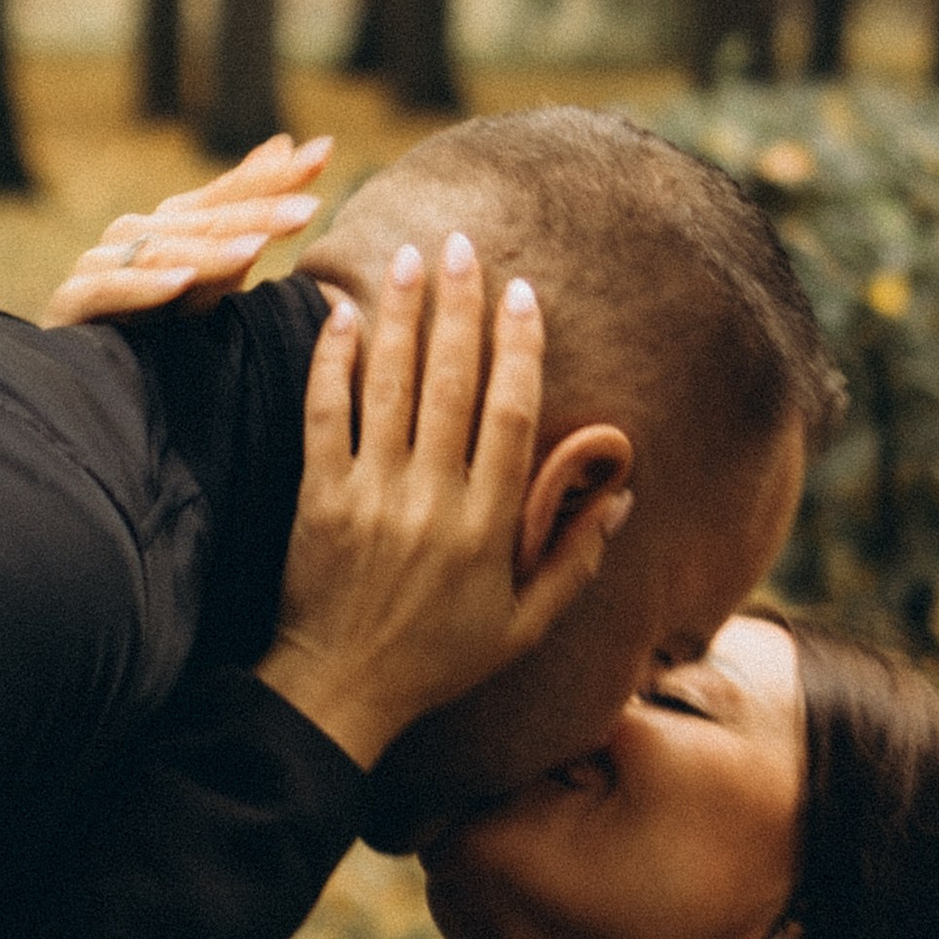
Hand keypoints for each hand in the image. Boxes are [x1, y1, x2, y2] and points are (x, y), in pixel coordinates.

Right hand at [43, 134, 332, 326]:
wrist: (78, 380)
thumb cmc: (151, 327)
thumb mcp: (211, 276)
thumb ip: (243, 217)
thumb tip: (284, 144)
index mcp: (169, 226)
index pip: (228, 195)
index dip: (274, 176)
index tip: (324, 153)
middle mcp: (133, 236)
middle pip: (201, 222)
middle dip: (256, 214)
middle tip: (308, 208)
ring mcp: (100, 265)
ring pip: (160, 253)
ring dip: (209, 252)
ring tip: (255, 250)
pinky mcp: (72, 303)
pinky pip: (109, 290)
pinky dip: (144, 286)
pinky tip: (181, 282)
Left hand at [255, 232, 633, 769]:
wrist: (338, 692)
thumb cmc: (437, 659)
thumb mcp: (523, 626)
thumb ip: (574, 558)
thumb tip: (622, 492)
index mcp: (487, 528)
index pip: (512, 417)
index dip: (519, 350)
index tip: (522, 294)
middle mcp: (431, 503)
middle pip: (451, 385)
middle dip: (459, 309)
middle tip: (464, 246)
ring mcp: (370, 497)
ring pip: (389, 387)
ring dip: (402, 316)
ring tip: (411, 258)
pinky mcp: (317, 499)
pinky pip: (323, 415)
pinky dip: (332, 362)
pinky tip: (343, 315)